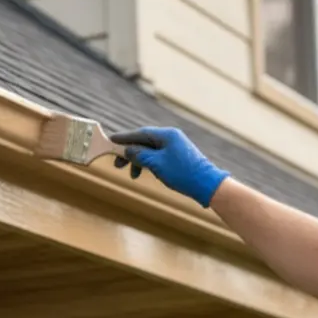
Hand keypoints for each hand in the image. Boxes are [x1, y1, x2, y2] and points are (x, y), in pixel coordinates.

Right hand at [107, 126, 228, 208]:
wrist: (206, 184)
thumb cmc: (182, 173)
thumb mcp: (156, 164)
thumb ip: (140, 155)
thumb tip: (128, 150)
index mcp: (167, 135)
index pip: (140, 133)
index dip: (124, 137)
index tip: (111, 140)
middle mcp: (171, 137)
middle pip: (144, 141)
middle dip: (130, 152)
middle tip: (117, 164)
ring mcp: (175, 147)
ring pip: (150, 150)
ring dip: (139, 161)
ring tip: (132, 175)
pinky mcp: (178, 157)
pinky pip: (158, 156)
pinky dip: (148, 164)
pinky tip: (144, 173)